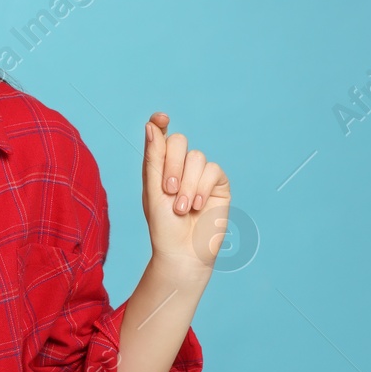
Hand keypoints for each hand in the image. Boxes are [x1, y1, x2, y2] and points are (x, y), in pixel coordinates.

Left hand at [141, 112, 229, 275]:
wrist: (182, 253)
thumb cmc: (163, 225)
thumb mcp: (153, 190)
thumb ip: (154, 158)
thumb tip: (152, 125)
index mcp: (159, 165)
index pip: (161, 135)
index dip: (160, 123)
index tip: (161, 119)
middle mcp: (180, 166)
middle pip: (179, 141)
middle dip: (172, 165)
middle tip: (169, 190)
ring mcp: (200, 174)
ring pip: (197, 157)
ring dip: (187, 184)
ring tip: (182, 208)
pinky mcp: (218, 184)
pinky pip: (213, 170)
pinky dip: (202, 187)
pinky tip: (197, 206)